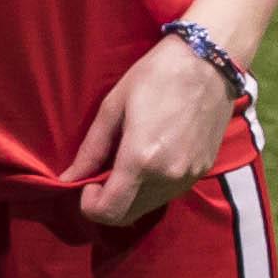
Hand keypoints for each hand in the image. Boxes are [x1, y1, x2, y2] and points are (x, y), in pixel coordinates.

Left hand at [65, 33, 235, 228]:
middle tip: (101, 177)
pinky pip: (169, 193)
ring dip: (131, 196)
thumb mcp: (114, 107)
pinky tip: (150, 159)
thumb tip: (68, 178)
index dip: (90, 205)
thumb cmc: (156, 76)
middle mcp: (167, 176)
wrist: (209, 62)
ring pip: (149, 207)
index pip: (109, 211)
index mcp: (141, 160)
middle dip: (108, 204)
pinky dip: (153, 187)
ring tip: (125, 164)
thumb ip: (91, 149)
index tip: (86, 183)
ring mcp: (188, 176)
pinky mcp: (203, 170)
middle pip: (128, 216)